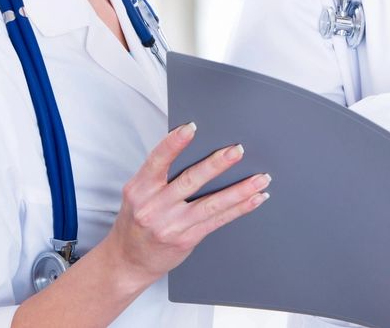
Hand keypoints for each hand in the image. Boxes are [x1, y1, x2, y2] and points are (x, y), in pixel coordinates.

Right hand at [100, 122, 270, 287]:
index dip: (173, 143)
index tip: (191, 128)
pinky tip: (255, 198)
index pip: (156, 162)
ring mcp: (171, 225)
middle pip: (190, 181)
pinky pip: (218, 220)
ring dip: (240, 190)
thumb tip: (198, 150)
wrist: (128, 261)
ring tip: (260, 178)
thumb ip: (160, 176)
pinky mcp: (186, 239)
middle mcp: (154, 207)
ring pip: (211, 203)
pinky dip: (240, 208)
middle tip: (237, 150)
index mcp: (139, 190)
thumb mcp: (138, 195)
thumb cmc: (136, 222)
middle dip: (217, 165)